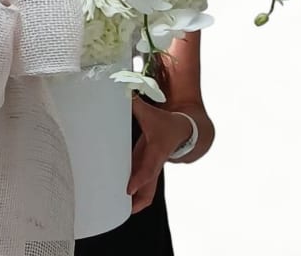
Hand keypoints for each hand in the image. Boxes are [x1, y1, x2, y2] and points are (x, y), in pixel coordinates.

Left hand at [127, 96, 192, 213]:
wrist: (184, 130)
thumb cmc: (166, 123)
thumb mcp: (151, 113)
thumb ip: (135, 104)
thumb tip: (121, 91)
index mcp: (157, 152)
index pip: (148, 169)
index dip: (138, 180)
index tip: (128, 190)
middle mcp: (155, 164)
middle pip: (148, 190)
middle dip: (137, 202)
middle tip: (121, 210)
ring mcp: (151, 168)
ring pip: (146, 191)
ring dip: (135, 200)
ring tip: (116, 207)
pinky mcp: (148, 167)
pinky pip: (141, 183)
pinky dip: (133, 190)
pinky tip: (118, 194)